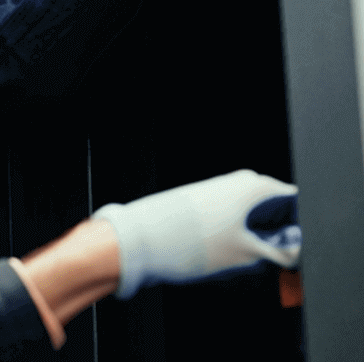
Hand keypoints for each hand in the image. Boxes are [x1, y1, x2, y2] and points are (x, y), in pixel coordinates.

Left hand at [92, 169, 299, 298]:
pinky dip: (234, 237)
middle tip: (268, 260)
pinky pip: (230, 220)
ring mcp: (218, 191)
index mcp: (255, 186)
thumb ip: (279, 254)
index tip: (295, 249)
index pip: (295, 200)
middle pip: (273, 210)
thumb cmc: (191, 241)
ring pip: (250, 217)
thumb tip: (293, 254)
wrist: (142, 238)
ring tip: (237, 259)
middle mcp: (237, 182)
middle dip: (275, 235)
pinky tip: (222, 255)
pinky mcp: (202, 202)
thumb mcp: (246, 254)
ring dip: (252, 239)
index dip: (300, 227)